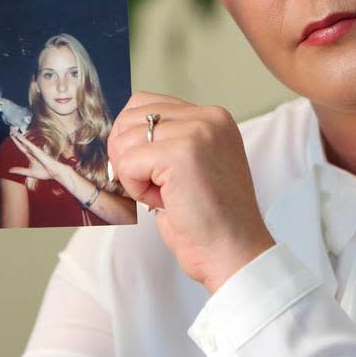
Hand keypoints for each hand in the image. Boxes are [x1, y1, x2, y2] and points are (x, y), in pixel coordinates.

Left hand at [7, 129, 71, 183]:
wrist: (54, 173)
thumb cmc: (46, 173)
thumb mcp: (29, 172)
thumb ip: (20, 170)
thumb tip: (9, 170)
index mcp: (31, 156)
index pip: (21, 147)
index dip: (16, 141)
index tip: (11, 136)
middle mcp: (32, 151)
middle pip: (21, 142)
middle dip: (15, 136)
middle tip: (10, 129)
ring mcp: (34, 150)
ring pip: (24, 141)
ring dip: (17, 135)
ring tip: (11, 129)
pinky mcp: (36, 150)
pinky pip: (28, 143)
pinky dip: (22, 139)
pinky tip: (17, 135)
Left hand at [108, 92, 274, 292]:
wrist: (234, 252)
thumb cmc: (210, 220)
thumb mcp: (192, 166)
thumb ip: (168, 141)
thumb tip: (121, 134)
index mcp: (214, 118)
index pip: (146, 104)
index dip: (133, 140)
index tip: (149, 171)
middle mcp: (209, 117)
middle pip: (130, 117)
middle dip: (128, 155)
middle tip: (155, 186)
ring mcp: (197, 132)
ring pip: (125, 140)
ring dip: (134, 175)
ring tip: (165, 195)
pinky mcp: (181, 154)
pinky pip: (128, 163)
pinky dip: (136, 189)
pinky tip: (164, 202)